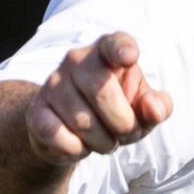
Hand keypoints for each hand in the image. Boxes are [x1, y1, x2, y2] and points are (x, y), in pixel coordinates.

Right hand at [27, 32, 172, 161]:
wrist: (72, 129)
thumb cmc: (117, 110)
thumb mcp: (142, 108)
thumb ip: (157, 107)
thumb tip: (155, 110)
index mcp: (107, 52)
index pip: (114, 43)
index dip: (122, 49)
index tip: (130, 57)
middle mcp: (76, 61)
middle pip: (102, 92)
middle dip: (123, 123)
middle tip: (125, 133)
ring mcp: (52, 84)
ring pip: (82, 121)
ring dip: (103, 142)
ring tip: (104, 140)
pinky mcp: (36, 111)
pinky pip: (57, 135)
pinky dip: (76, 150)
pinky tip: (79, 146)